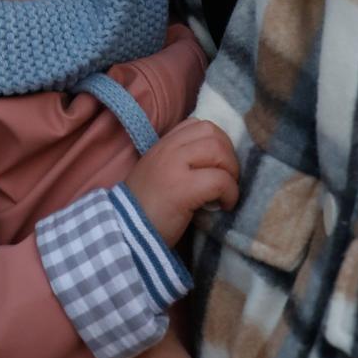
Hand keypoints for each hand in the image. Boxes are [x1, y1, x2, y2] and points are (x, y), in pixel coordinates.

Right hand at [124, 119, 238, 245]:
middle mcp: (167, 149)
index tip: (218, 164)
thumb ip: (178, 161)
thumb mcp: (157, 173)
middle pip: (213, 133)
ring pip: (219, 151)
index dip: (217, 141)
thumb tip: (215, 160)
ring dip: (231, 172)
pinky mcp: (183, 188)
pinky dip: (230, 193)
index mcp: (161, 145)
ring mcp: (174, 166)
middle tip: (227, 179)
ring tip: (226, 192)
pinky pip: (220, 180)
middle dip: (229, 156)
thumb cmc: (145, 209)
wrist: (126, 233)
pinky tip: (224, 206)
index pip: (198, 124)